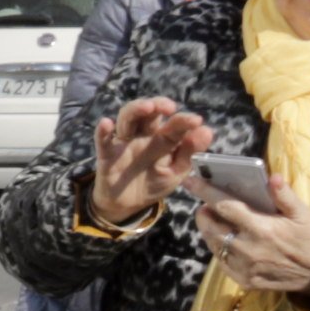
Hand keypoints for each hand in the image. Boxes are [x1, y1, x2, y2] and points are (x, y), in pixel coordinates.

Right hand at [86, 97, 210, 225]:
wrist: (128, 205)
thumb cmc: (154, 183)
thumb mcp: (176, 172)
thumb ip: (190, 153)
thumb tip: (207, 130)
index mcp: (163, 139)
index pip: (173, 125)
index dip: (184, 120)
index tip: (196, 121)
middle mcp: (143, 136)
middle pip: (148, 113)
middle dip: (158, 104)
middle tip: (169, 107)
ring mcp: (125, 143)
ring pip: (127, 119)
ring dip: (136, 110)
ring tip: (148, 107)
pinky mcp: (107, 155)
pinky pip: (103, 141)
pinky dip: (103, 132)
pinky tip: (106, 124)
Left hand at [196, 170, 309, 304]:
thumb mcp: (303, 214)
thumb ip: (284, 195)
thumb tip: (271, 177)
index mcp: (262, 229)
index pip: (225, 206)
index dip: (205, 192)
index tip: (190, 180)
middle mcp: (248, 250)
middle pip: (211, 227)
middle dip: (204, 212)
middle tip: (207, 203)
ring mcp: (244, 268)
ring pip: (214, 244)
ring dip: (209, 230)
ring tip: (215, 219)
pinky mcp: (244, 281)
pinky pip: (221, 262)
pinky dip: (219, 248)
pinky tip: (226, 239)